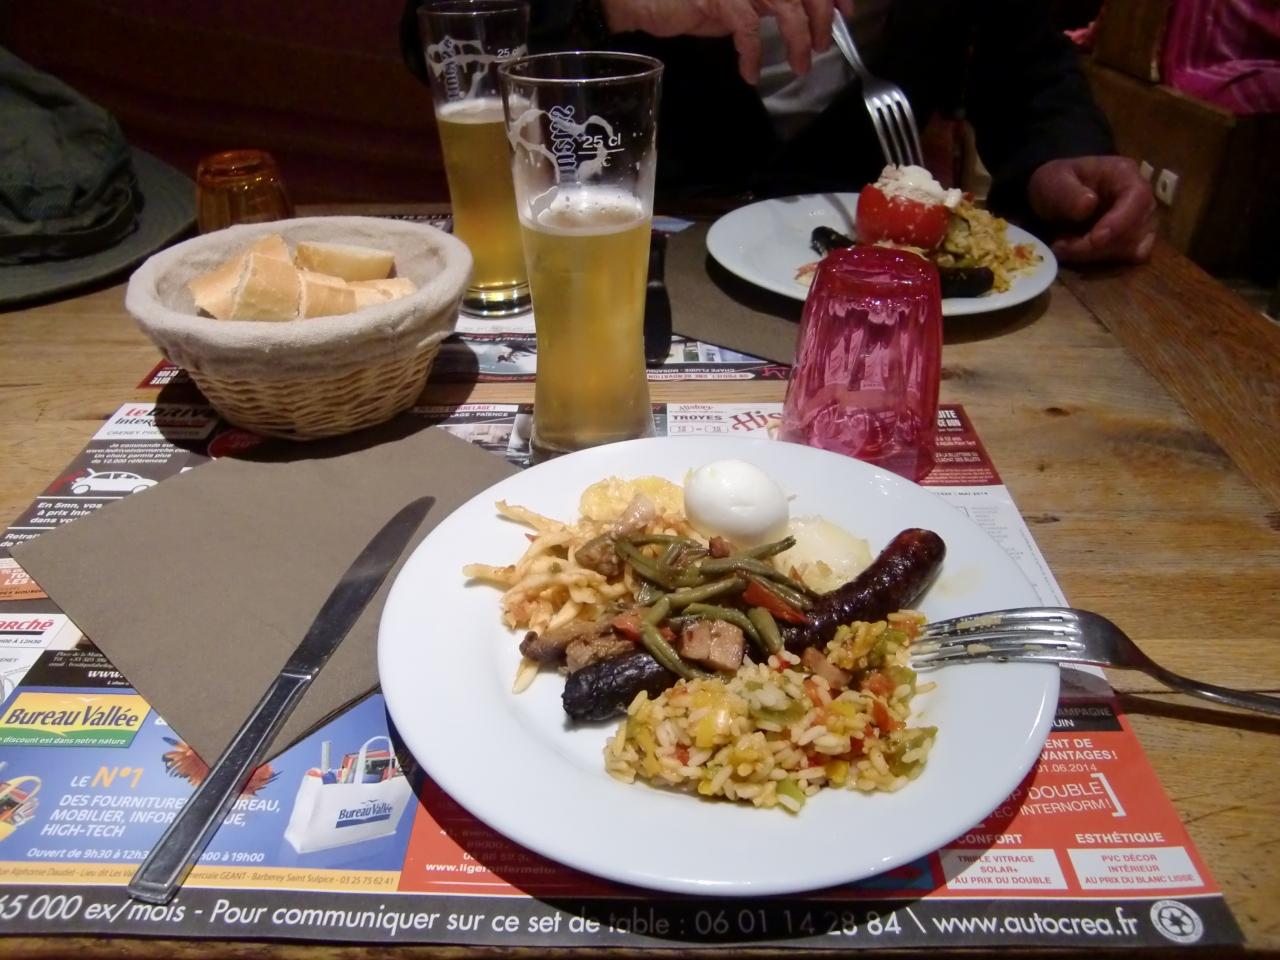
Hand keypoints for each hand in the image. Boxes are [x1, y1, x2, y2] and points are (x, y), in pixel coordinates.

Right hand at [602, 0, 854, 82]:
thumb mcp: (729, 2)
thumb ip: (758, 5)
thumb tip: (787, 23)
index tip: (845, 12)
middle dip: (821, 16)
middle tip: (822, 45)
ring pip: (785, 4)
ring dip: (798, 38)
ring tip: (800, 64)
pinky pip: (747, 27)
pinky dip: (753, 53)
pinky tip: (751, 73)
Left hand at [1027, 156, 1156, 263]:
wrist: (1053, 195)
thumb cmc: (1056, 183)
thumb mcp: (1053, 181)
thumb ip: (1067, 192)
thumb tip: (1089, 205)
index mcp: (1124, 174)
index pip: (1138, 198)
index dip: (1120, 222)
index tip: (1094, 240)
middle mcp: (1140, 198)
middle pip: (1137, 229)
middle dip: (1099, 246)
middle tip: (1062, 246)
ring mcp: (1140, 221)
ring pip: (1134, 249)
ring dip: (1098, 255)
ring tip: (1065, 248)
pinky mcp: (1132, 241)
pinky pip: (1127, 258)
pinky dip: (1102, 260)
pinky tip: (1077, 254)